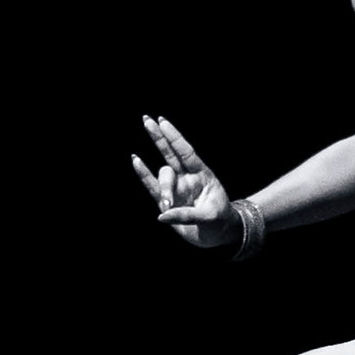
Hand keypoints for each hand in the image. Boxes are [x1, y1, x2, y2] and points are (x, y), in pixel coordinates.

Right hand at [131, 113, 236, 250]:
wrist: (216, 235)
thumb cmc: (218, 221)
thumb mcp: (209, 217)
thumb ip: (186, 215)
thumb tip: (162, 215)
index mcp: (203, 174)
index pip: (186, 152)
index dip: (175, 137)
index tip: (163, 122)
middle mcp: (187, 177)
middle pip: (170, 153)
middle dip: (159, 137)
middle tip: (147, 119)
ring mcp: (176, 188)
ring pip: (163, 176)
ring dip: (163, 188)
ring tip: (167, 205)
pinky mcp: (166, 202)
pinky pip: (151, 186)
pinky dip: (143, 174)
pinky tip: (136, 160)